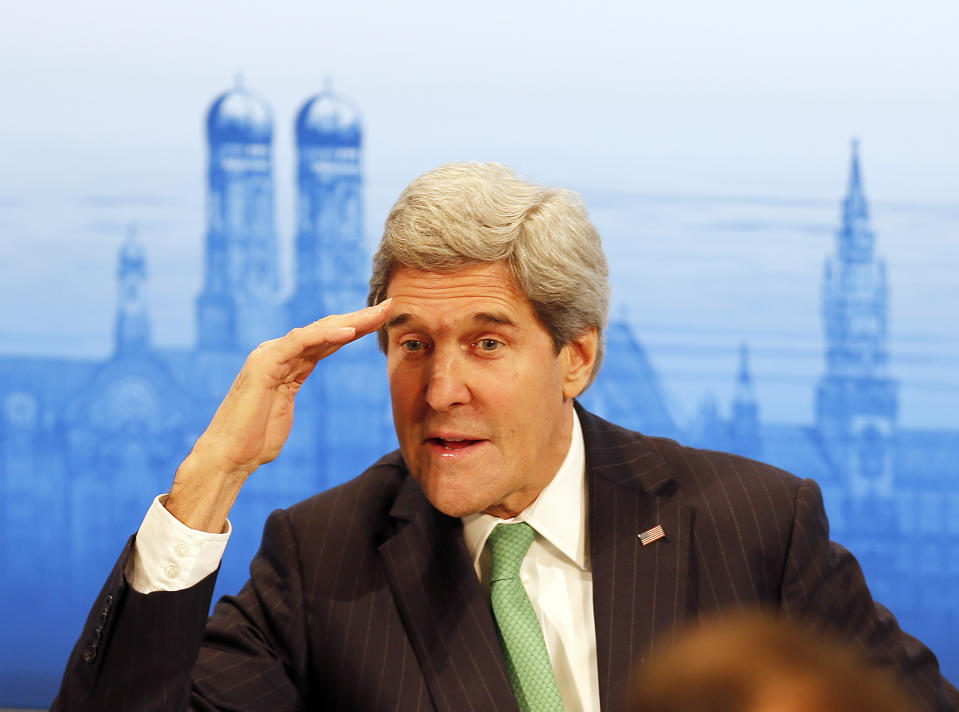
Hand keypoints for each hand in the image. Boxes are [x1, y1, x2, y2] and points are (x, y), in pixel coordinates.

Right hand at [166, 300, 392, 531]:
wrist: (228, 456)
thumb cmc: (255, 440)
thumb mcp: (284, 410)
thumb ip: (291, 391)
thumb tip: (294, 392)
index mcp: (286, 362)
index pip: (327, 339)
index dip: (355, 327)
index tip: (383, 319)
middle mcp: (278, 353)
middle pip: (325, 329)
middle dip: (359, 317)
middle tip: (389, 306)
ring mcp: (269, 355)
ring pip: (317, 331)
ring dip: (350, 321)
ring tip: (377, 314)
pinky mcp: (264, 364)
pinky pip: (300, 343)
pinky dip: (325, 335)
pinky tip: (349, 331)